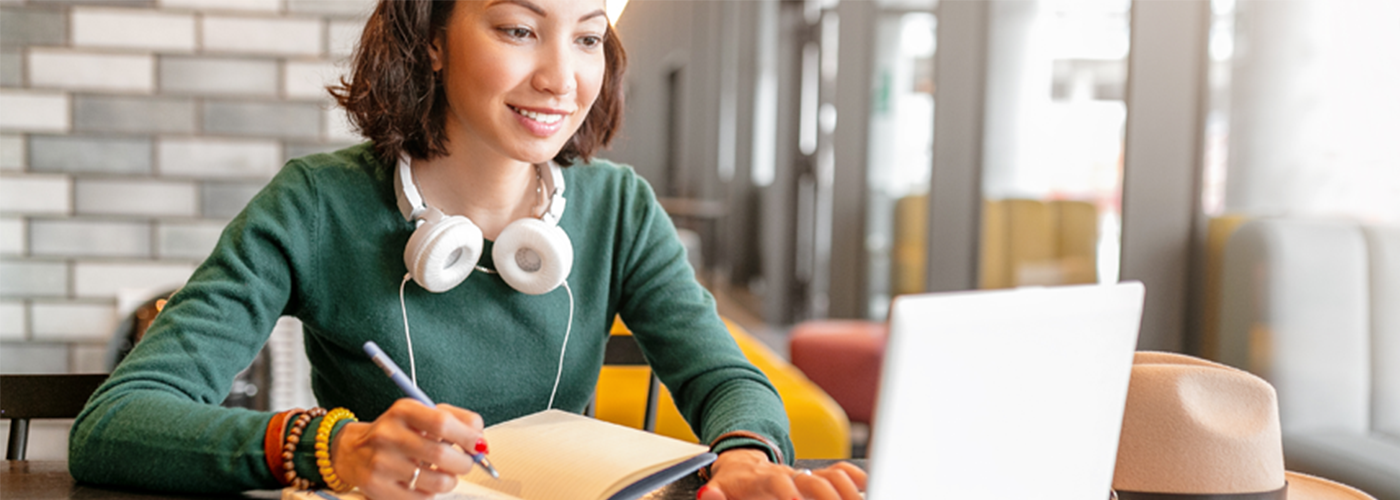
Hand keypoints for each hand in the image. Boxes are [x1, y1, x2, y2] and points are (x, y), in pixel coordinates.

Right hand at [330, 399, 485, 499]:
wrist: (353, 451)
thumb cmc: (397, 432)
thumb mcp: (422, 413)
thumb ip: (457, 419)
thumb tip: (481, 439)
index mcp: (403, 411)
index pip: (443, 422)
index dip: (468, 436)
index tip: (479, 444)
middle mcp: (388, 436)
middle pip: (441, 455)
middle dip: (465, 462)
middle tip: (466, 462)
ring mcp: (382, 464)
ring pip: (438, 482)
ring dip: (451, 480)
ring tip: (445, 473)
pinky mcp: (379, 489)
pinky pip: (423, 498)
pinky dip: (432, 492)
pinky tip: (424, 481)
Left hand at [697, 449, 866, 499]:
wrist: (737, 467)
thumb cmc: (730, 486)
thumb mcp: (719, 491)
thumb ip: (716, 497)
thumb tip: (711, 495)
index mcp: (760, 478)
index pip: (777, 482)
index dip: (788, 493)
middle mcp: (786, 473)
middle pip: (813, 480)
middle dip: (828, 496)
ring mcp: (802, 474)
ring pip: (831, 476)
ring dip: (846, 491)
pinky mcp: (814, 477)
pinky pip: (840, 472)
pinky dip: (856, 479)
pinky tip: (866, 490)